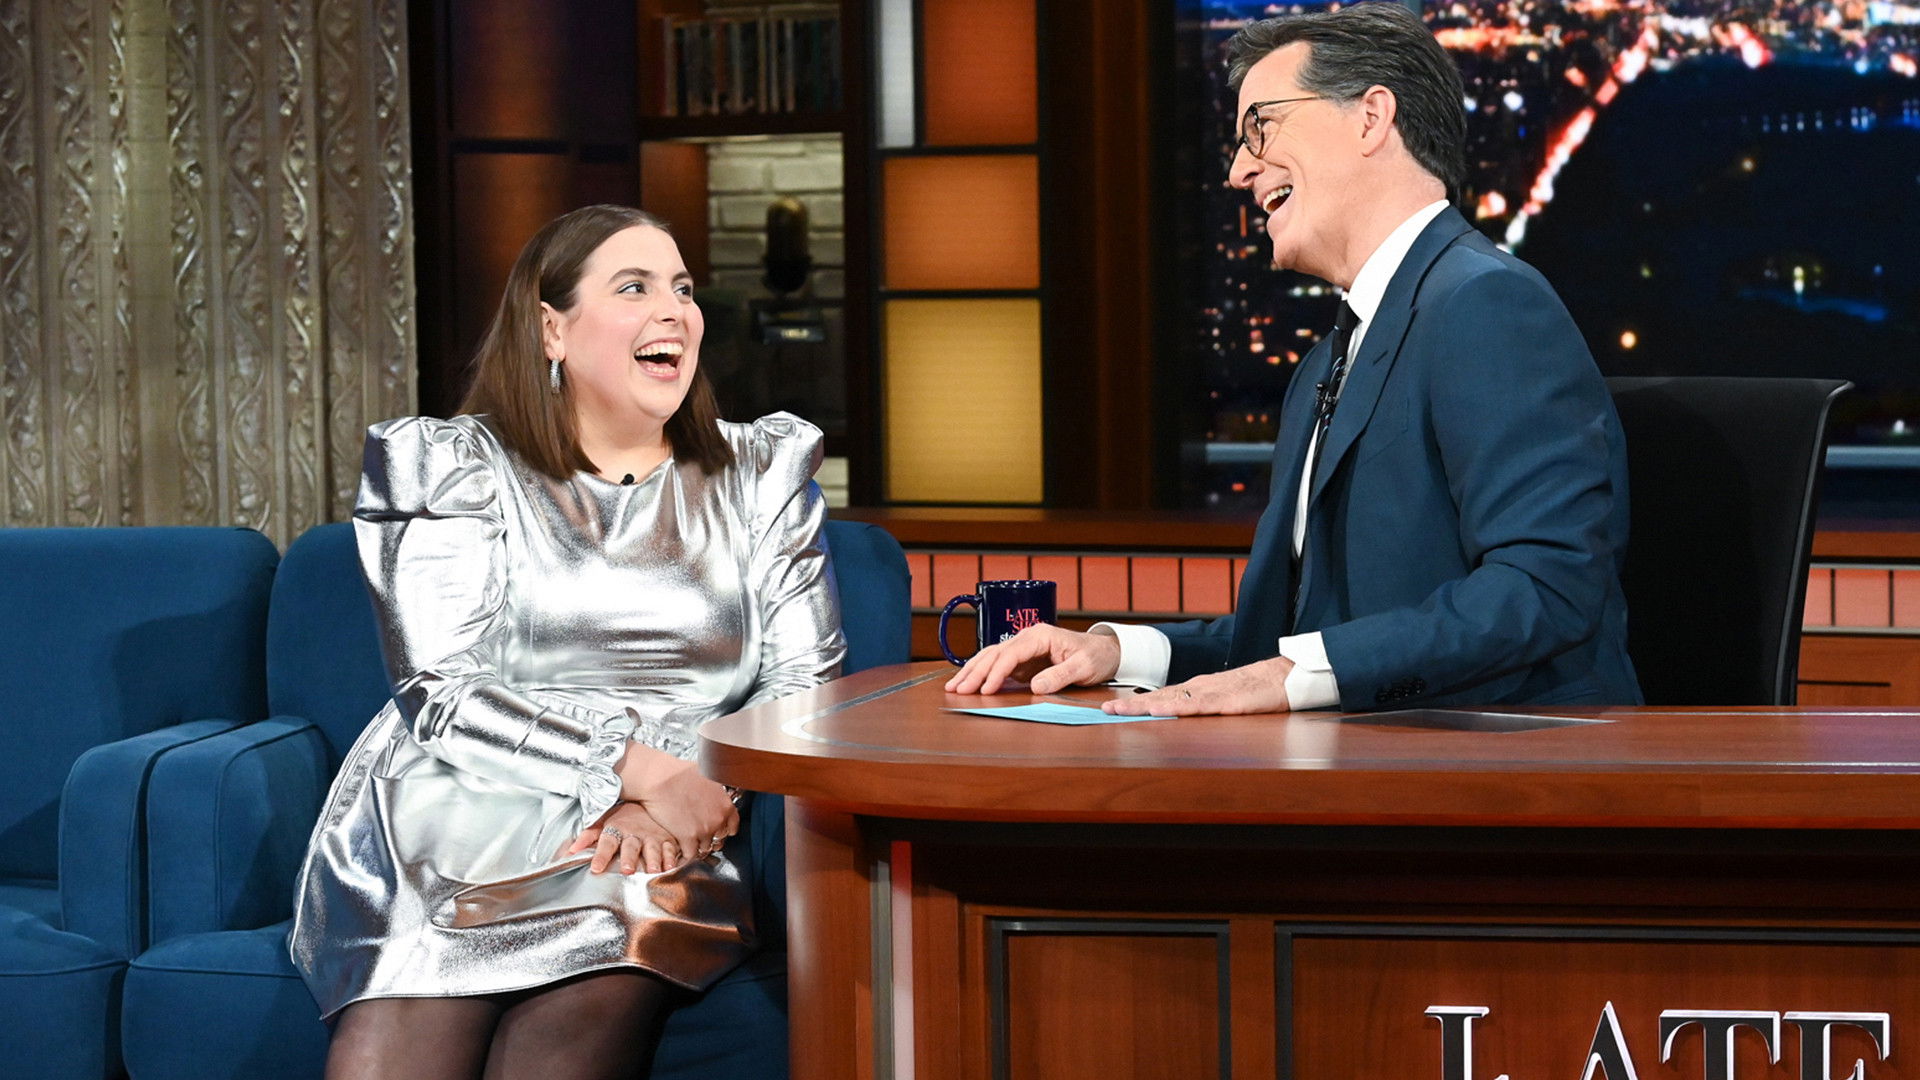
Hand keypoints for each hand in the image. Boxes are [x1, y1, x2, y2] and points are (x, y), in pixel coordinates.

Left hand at [565, 802, 682, 874]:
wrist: (649, 799)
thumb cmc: (623, 816)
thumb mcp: (603, 821)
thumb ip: (587, 836)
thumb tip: (570, 851)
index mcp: (617, 828)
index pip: (606, 843)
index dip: (600, 855)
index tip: (595, 868)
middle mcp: (635, 833)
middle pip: (631, 847)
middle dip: (629, 858)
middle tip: (627, 870)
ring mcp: (653, 835)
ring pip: (653, 848)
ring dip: (653, 860)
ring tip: (653, 871)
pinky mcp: (668, 838)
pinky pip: (671, 848)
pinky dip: (672, 857)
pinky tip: (671, 866)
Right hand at [616, 746, 738, 859]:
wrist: (660, 779)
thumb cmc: (679, 773)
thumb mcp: (708, 777)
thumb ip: (716, 790)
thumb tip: (716, 791)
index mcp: (726, 804)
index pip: (733, 826)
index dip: (723, 828)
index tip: (716, 829)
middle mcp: (719, 818)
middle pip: (718, 838)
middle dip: (709, 836)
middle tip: (698, 832)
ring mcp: (705, 830)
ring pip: (704, 847)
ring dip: (696, 844)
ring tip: (686, 837)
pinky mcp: (688, 837)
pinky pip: (690, 853)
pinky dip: (685, 852)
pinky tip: (680, 845)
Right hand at [944, 625, 1123, 695]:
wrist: (1106, 651)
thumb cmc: (1096, 657)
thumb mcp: (1084, 667)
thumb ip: (1060, 675)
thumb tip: (1035, 686)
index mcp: (1041, 636)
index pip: (1011, 653)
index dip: (996, 672)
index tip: (986, 689)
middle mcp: (1028, 638)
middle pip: (995, 653)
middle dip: (974, 672)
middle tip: (957, 689)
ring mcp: (1024, 648)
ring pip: (991, 657)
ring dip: (972, 671)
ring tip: (954, 686)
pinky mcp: (1023, 660)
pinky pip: (998, 665)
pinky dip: (982, 674)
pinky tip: (968, 682)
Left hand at [1102, 655, 1295, 715]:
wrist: (1285, 676)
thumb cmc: (1256, 690)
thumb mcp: (1224, 701)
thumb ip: (1203, 708)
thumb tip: (1179, 717)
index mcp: (1198, 690)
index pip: (1160, 697)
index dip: (1134, 703)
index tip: (1111, 709)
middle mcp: (1200, 689)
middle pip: (1160, 697)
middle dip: (1131, 704)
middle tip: (1104, 710)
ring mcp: (1214, 694)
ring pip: (1173, 700)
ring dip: (1145, 705)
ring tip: (1122, 711)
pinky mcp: (1229, 703)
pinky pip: (1199, 706)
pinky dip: (1177, 709)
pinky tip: (1161, 710)